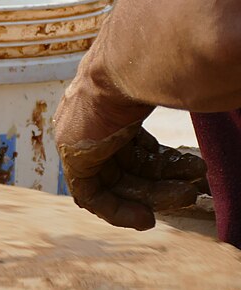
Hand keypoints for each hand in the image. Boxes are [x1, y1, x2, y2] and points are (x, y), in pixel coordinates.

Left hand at [54, 56, 206, 230]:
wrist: (124, 70)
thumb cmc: (151, 73)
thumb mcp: (166, 91)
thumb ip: (181, 99)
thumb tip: (217, 85)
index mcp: (112, 108)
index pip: (136, 145)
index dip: (162, 163)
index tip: (190, 174)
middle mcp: (92, 126)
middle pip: (130, 165)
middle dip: (164, 182)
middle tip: (194, 190)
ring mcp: (80, 143)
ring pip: (118, 181)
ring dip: (152, 195)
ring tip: (187, 196)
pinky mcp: (72, 161)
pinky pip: (92, 197)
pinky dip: (118, 211)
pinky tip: (146, 219)